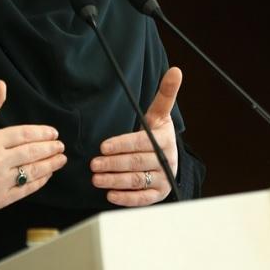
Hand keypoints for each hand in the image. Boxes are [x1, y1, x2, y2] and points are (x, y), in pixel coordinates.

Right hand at [0, 80, 66, 209]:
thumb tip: (2, 84)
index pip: (24, 135)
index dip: (42, 133)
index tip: (54, 133)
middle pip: (32, 152)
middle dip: (50, 148)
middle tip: (61, 146)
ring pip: (33, 170)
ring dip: (51, 164)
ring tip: (61, 159)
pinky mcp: (1, 199)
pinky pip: (27, 189)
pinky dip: (41, 180)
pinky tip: (49, 173)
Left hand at [90, 67, 181, 206]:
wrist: (168, 157)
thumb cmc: (157, 133)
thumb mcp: (159, 114)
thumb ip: (165, 94)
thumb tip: (176, 70)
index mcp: (165, 139)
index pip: (142, 143)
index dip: (122, 145)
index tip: (103, 146)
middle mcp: (167, 160)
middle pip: (137, 163)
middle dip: (113, 164)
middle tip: (94, 164)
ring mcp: (164, 179)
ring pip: (137, 181)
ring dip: (115, 181)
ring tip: (96, 179)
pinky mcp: (158, 194)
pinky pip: (142, 199)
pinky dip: (126, 198)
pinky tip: (110, 195)